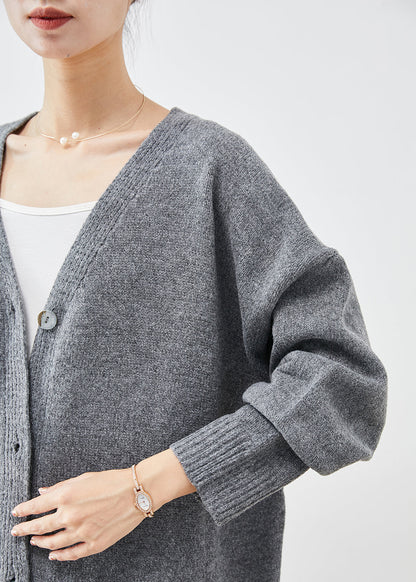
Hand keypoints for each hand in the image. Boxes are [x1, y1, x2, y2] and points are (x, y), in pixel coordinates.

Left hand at [10, 467, 147, 560]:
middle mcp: (70, 515)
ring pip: (52, 543)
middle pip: (39, 527)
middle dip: (25, 529)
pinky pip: (71, 554)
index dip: (23, 510)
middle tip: (17, 531)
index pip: (36, 506)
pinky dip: (60, 556)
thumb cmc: (111, 481)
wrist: (137, 492)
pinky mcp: (93, 543)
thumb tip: (43, 492)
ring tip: (34, 541)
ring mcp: (81, 532)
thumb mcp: (83, 478)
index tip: (16, 513)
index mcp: (66, 495)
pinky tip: (53, 555)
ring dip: (40, 542)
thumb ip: (61, 486)